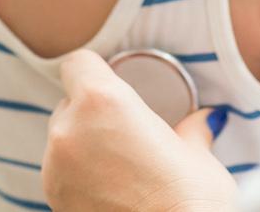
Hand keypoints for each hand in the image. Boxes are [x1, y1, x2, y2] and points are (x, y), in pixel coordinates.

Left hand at [42, 49, 238, 211]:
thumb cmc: (191, 204)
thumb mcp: (198, 156)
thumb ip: (191, 129)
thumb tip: (207, 121)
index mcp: (102, 102)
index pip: (78, 63)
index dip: (95, 69)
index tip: (112, 80)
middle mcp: (69, 131)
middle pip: (70, 102)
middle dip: (94, 112)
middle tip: (129, 132)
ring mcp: (55, 169)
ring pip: (64, 140)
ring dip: (85, 146)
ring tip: (124, 167)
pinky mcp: (53, 202)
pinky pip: (62, 174)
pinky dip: (81, 176)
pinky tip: (114, 191)